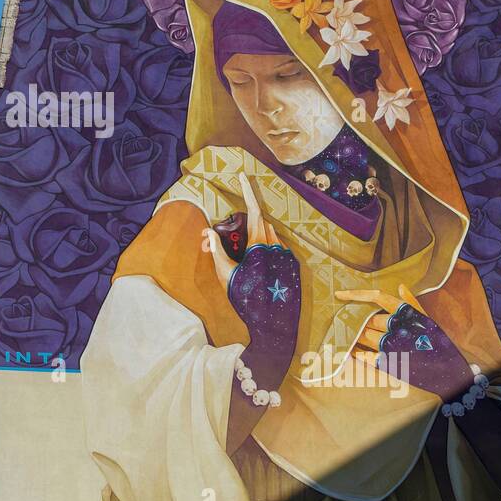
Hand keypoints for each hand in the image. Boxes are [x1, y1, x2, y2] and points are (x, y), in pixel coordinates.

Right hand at [201, 174, 298, 372]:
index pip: (253, 210)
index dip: (247, 191)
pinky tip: (257, 271)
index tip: (242, 175)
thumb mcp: (224, 273)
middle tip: (227, 243)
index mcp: (259, 244)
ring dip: (255, 240)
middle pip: (260, 224)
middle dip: (244, 226)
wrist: (273, 325)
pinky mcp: (293, 266)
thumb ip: (216, 248)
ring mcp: (287, 256)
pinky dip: (265, 252)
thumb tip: (208, 232)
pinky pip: (277, 250)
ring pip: (269, 237)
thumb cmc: (245, 299)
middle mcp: (276, 245)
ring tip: (242, 261)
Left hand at [335, 284, 474, 402]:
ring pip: (365, 336)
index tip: (339, 294)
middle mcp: (398, 326)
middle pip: (368, 319)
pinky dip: (358, 353)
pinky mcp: (390, 362)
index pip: (377, 297)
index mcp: (406, 313)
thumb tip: (400, 286)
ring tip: (348, 335)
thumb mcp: (428, 319)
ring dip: (355, 336)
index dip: (356, 294)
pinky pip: (366, 355)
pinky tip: (353, 351)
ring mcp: (393, 345)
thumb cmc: (437, 341)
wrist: (449, 370)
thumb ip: (412, 302)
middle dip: (358, 321)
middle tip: (348, 321)